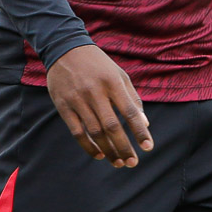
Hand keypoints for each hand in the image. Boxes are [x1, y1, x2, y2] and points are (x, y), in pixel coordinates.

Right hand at [46, 45, 152, 167]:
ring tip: (118, 162)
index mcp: (112, 82)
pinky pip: (77, 132)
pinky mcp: (63, 106)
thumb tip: (145, 124)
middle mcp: (95, 92)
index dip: (139, 131)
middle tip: (133, 162)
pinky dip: (88, 146)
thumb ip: (132, 98)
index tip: (148, 147)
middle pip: (111, 126)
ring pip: (94, 132)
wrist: (64, 49)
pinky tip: (99, 154)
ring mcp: (78, 100)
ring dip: (108, 150)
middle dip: (124, 147)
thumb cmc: (98, 64)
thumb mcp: (119, 75)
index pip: (129, 111)